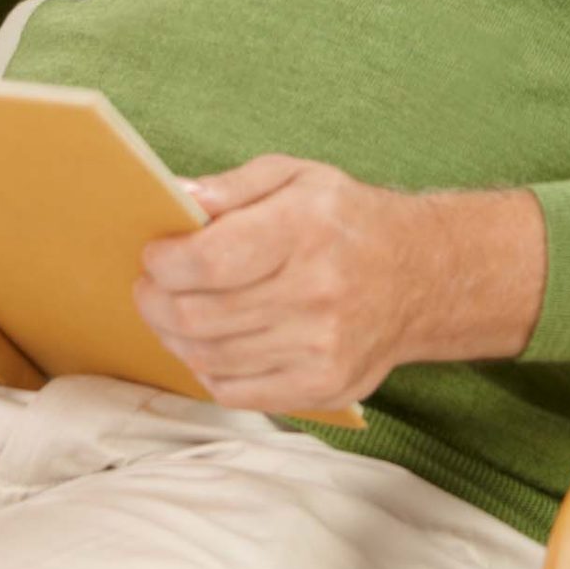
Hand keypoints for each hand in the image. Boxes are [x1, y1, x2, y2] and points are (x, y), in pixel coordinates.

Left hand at [135, 153, 547, 415]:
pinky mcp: (323, 387)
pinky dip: (208, 370)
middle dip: (155, 302)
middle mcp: (316, 291)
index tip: (153, 255)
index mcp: (305, 229)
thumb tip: (177, 196)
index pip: (208, 261)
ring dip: (175, 337)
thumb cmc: (345, 220)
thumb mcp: (296, 176)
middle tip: (149, 287)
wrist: (420, 276)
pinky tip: (209, 345)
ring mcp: (321, 347)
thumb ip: (233, 186)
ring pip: (209, 357)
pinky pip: (236, 392)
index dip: (164, 263)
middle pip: (199, 316)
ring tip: (173, 313)